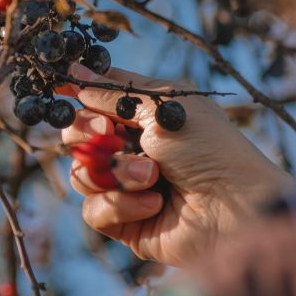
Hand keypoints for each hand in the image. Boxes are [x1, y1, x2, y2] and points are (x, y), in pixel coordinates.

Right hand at [61, 63, 291, 265]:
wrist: (234, 208)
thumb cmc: (210, 150)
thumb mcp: (162, 108)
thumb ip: (114, 94)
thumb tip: (74, 73)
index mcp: (147, 114)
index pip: (98, 98)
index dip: (78, 93)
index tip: (60, 89)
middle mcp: (134, 147)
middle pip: (77, 135)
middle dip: (88, 132)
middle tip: (110, 133)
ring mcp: (128, 186)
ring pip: (81, 173)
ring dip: (114, 172)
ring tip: (151, 177)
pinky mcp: (125, 222)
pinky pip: (94, 210)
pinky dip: (121, 205)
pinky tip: (154, 204)